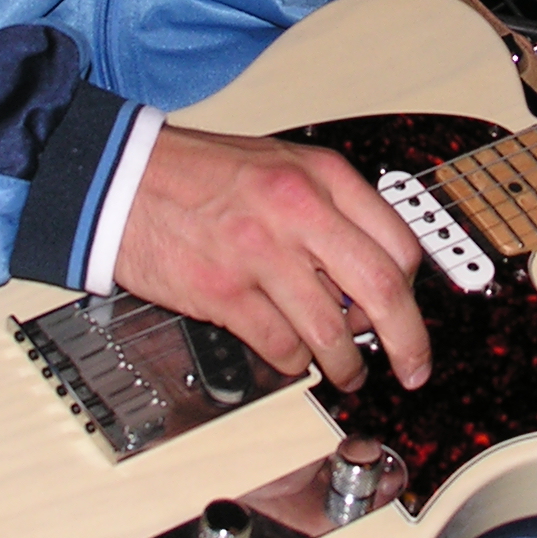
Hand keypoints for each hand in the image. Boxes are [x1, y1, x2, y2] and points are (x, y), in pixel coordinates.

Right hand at [114, 127, 427, 391]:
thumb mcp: (281, 165)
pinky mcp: (224, 293)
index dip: (411, 289)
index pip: (397, 243)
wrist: (124, 179)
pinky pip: (281, 346)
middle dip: (406, 340)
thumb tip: (368, 276)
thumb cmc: (199, 174)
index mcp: (321, 176)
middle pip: (382, 289)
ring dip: (346, 363)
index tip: (411, 312)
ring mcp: (261, 254)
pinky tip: (293, 359)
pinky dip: (294, 362)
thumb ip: (330, 210)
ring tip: (345, 372)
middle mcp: (299, 211)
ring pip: (333, 330)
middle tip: (412, 366)